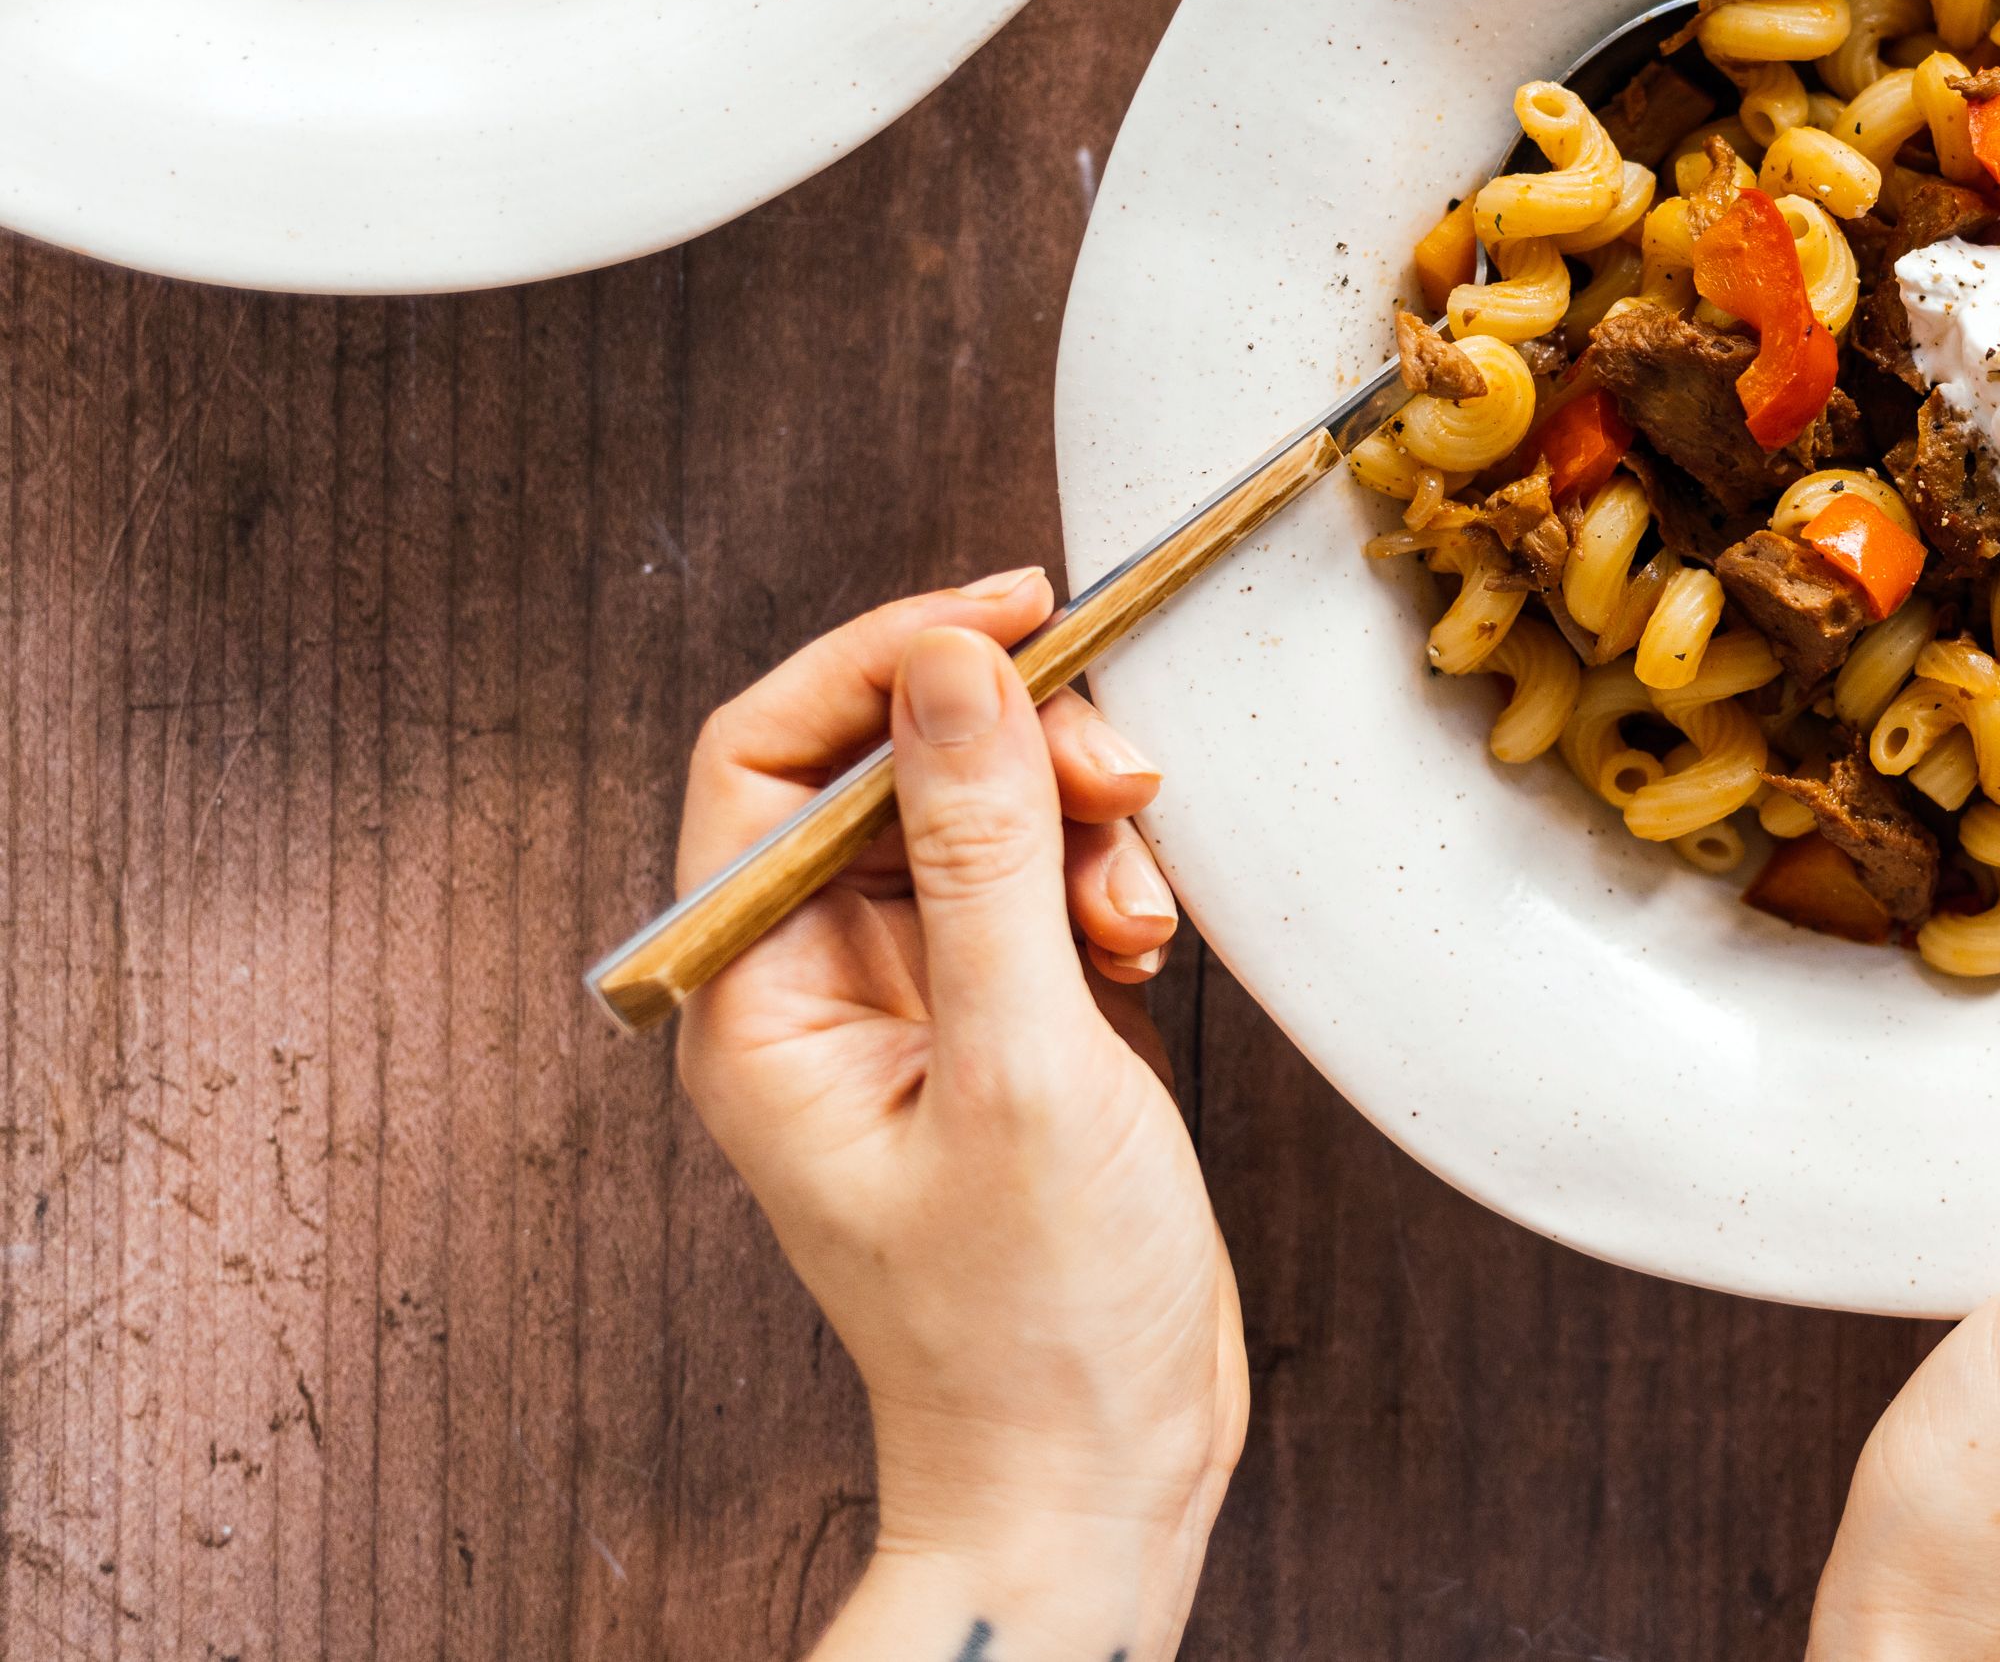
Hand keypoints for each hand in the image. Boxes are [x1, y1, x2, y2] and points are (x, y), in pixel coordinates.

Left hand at [672, 574, 1245, 1661]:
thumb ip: (987, 851)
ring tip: (1142, 916)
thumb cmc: (1032, 1324)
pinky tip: (1147, 953)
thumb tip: (952, 663)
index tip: (1014, 619)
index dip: (883, 660)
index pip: (768, 753)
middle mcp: (817, 987)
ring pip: (982, 817)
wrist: (1094, 1475)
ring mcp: (913, 1005)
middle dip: (1016, 751)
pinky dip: (1104, 889)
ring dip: (1077, 829)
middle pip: (891, 768)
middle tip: (1123, 778)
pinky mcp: (1001, 1028)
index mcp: (757, 999)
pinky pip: (1041, 886)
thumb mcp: (1021, 1064)